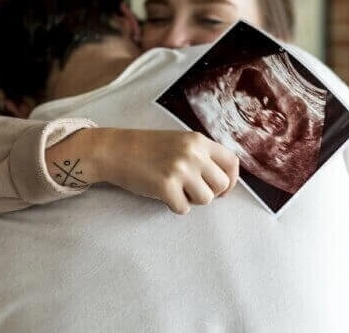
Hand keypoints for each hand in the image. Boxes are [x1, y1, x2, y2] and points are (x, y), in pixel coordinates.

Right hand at [46, 128, 239, 214]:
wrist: (115, 150)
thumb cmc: (146, 148)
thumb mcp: (179, 142)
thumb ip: (201, 155)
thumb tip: (223, 180)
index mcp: (198, 141)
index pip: (232, 162)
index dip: (231, 179)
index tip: (221, 188)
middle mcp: (193, 154)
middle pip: (221, 185)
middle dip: (210, 192)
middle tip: (192, 190)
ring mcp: (180, 170)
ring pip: (205, 199)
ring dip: (192, 200)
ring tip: (176, 189)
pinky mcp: (166, 187)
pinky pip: (183, 208)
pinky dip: (174, 206)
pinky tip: (163, 194)